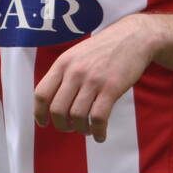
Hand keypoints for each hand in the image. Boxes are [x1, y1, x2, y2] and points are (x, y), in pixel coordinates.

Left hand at [33, 13, 160, 142]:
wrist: (133, 37)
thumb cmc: (104, 48)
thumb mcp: (77, 54)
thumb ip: (64, 74)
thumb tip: (52, 102)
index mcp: (63, 63)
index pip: (42, 93)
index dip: (39, 112)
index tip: (44, 122)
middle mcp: (74, 72)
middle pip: (57, 110)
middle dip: (62, 125)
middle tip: (70, 128)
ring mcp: (93, 80)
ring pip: (77, 117)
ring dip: (81, 130)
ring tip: (87, 130)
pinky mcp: (111, 88)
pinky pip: (98, 118)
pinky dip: (98, 132)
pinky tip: (100, 135)